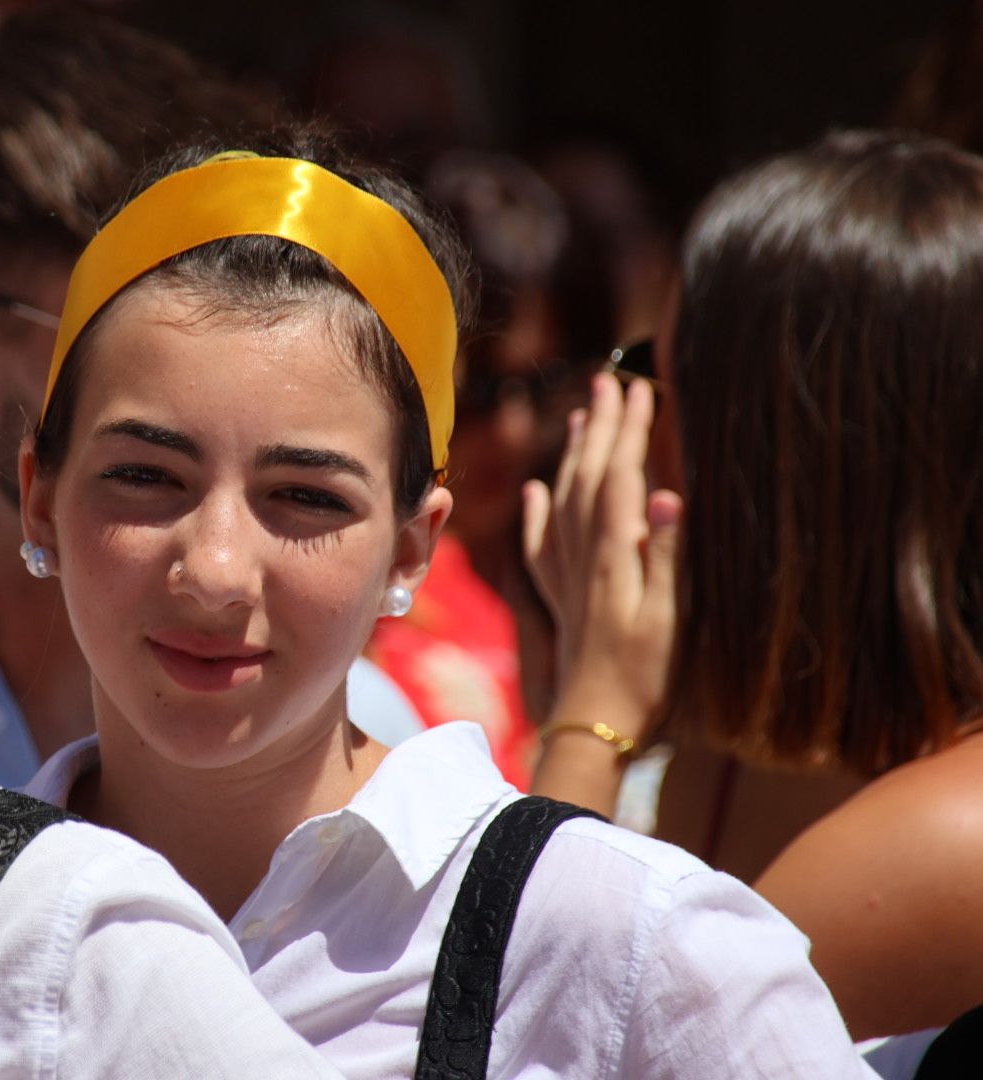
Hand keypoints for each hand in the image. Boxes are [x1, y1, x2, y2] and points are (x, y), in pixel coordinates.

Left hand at [523, 374, 681, 740]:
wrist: (593, 724)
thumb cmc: (644, 677)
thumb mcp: (671, 617)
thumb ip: (667, 555)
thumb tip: (664, 494)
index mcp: (614, 555)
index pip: (620, 475)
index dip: (630, 431)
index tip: (639, 387)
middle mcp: (584, 557)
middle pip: (588, 477)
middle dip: (601, 427)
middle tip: (608, 380)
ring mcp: (568, 577)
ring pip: (564, 501)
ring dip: (573, 457)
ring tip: (581, 418)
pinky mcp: (560, 599)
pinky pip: (542, 544)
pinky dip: (538, 514)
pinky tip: (534, 492)